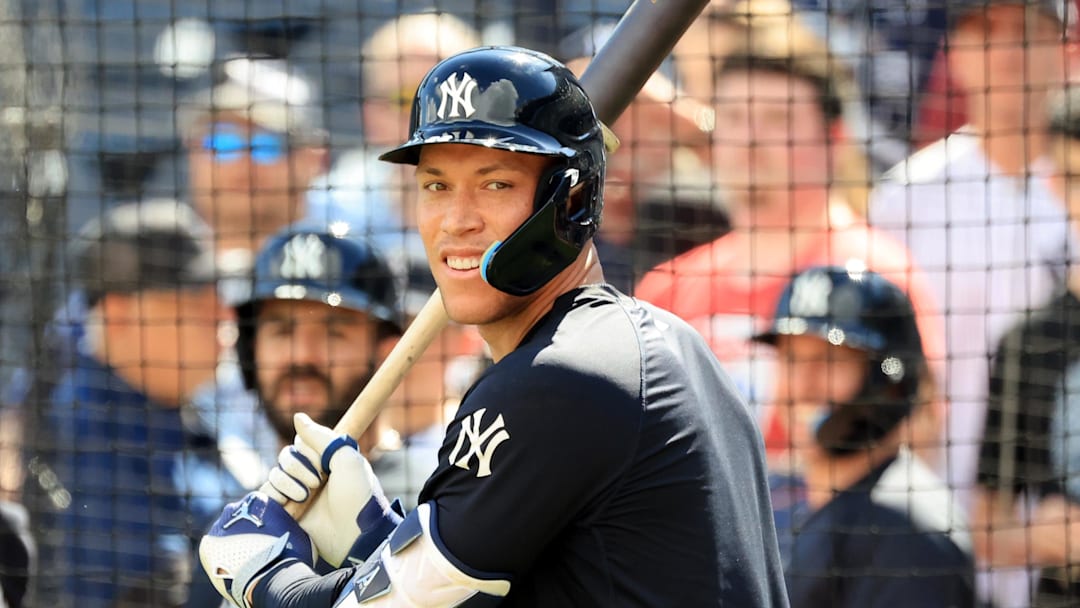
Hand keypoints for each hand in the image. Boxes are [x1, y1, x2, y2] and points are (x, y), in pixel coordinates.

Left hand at [199, 492, 316, 607]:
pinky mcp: (207, 546)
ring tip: (247, 562)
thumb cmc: (291, 555)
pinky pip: (216, 550)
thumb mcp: (297, 531)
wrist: (270, 578)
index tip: (273, 538)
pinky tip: (236, 567)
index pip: (259, 509)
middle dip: (248, 532)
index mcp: (258, 500)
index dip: (267, 525)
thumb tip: (286, 528)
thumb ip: (285, 524)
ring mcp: (219, 527)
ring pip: (227, 534)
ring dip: (235, 544)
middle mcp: (235, 508)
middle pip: (241, 519)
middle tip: (260, 550)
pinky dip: (224, 557)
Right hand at [261, 413, 401, 567]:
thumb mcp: (346, 458)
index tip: (323, 462)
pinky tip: (289, 504)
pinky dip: (275, 495)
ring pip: (275, 474)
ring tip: (305, 498)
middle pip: (286, 455)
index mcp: (327, 459)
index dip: (308, 449)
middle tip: (317, 483)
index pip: (303, 441)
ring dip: (288, 483)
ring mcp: (297, 493)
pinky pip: (266, 494)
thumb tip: (298, 416)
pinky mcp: (286, 512)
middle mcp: (311, 474)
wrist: (355, 537)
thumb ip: (322, 436)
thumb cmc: (357, 496)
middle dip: (299, 467)